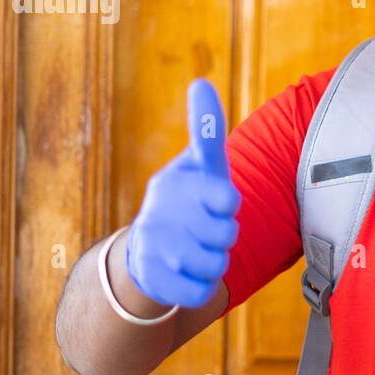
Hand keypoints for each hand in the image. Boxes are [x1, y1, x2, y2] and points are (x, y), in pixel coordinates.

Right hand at [125, 79, 240, 308]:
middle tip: (205, 227)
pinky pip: (201, 292)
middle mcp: (159, 214)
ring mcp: (152, 248)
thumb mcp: (199, 166)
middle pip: (227, 235)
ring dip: (215, 261)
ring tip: (196, 248)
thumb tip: (200, 82)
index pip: (228, 200)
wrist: (146, 250)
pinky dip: (201, 287)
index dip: (228, 204)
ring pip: (216, 265)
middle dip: (223, 235)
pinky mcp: (151, 281)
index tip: (217, 201)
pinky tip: (186, 272)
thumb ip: (206, 130)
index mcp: (175, 182)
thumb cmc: (188, 200)